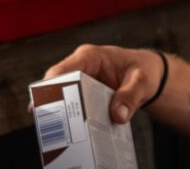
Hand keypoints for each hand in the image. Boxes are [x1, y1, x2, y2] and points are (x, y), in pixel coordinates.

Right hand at [42, 45, 164, 123]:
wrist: (148, 75)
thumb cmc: (144, 71)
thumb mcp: (142, 82)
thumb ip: (130, 96)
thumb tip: (118, 115)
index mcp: (90, 56)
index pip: (63, 69)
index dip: (49, 87)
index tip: (41, 104)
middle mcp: (80, 67)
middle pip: (55, 85)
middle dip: (50, 104)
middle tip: (48, 124)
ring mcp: (80, 81)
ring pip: (60, 97)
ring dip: (59, 113)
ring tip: (57, 131)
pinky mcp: (83, 94)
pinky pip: (71, 106)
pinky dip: (70, 118)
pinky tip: (70, 133)